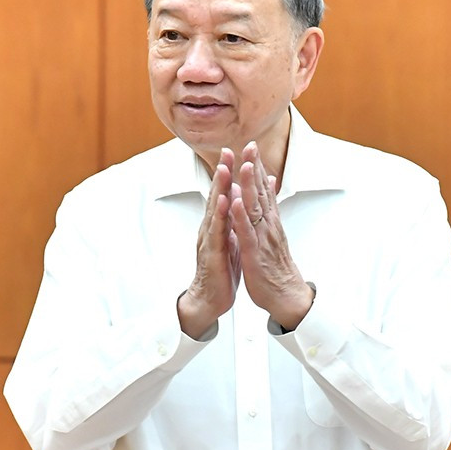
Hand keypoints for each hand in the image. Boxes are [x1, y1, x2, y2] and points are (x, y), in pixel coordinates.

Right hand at [176, 153, 241, 337]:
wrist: (209, 299)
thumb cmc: (221, 270)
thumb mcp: (232, 240)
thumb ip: (234, 221)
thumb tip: (241, 203)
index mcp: (218, 225)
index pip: (224, 194)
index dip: (228, 173)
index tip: (234, 152)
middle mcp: (211, 228)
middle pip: (217, 195)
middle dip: (222, 172)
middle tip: (227, 151)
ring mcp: (210, 239)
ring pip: (215, 210)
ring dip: (220, 188)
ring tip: (224, 169)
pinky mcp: (213, 254)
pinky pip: (217, 232)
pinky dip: (221, 216)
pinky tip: (224, 203)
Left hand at [227, 142, 314, 329]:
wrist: (286, 295)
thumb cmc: (276, 266)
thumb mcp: (273, 233)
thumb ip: (270, 209)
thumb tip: (270, 186)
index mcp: (270, 221)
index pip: (263, 189)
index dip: (257, 167)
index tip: (251, 146)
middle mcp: (268, 225)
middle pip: (261, 192)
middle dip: (254, 168)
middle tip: (250, 146)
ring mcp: (262, 238)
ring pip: (254, 208)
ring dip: (249, 186)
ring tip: (243, 165)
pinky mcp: (255, 253)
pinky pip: (246, 232)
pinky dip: (240, 217)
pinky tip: (235, 203)